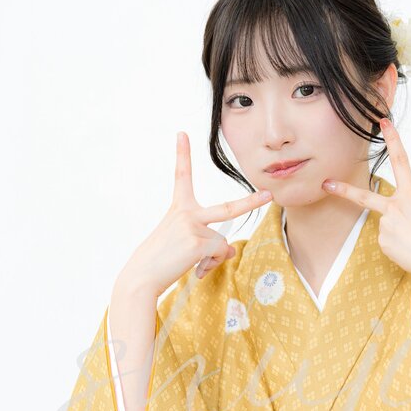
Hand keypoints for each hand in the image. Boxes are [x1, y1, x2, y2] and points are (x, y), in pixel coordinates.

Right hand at [116, 131, 271, 298]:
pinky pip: (218, 255)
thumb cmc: (159, 260)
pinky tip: (194, 270)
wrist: (141, 276)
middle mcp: (186, 213)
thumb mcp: (184, 245)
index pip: (181, 177)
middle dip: (251, 203)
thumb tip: (231, 250)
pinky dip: (209, 266)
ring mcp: (193, 227)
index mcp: (178, 208)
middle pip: (228, 208)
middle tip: (269, 195)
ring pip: (221, 244)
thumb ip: (208, 242)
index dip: (182, 154)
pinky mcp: (198, 244)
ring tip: (191, 264)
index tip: (182, 134)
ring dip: (212, 258)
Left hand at [321, 117, 410, 283]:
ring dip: (399, 236)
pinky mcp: (383, 242)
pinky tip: (410, 251)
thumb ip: (406, 212)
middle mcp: (395, 207)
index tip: (384, 123)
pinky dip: (398, 247)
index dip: (393, 140)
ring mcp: (386, 225)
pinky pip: (387, 242)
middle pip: (364, 197)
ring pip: (386, 228)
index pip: (401, 161)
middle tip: (326, 184)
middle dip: (343, 190)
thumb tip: (389, 224)